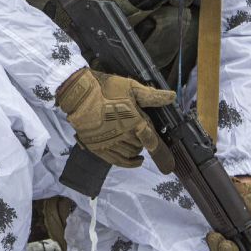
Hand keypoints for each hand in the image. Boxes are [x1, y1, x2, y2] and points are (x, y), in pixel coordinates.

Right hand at [55, 67, 174, 167]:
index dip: (160, 148)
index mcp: (133, 121)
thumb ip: (151, 96)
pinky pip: (117, 161)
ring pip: (130, 153)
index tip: (168, 157)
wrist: (79, 94)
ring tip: (137, 143)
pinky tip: (135, 161)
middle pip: (140, 146)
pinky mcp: (98, 147)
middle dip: (144, 140)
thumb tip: (172, 96)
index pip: (151, 140)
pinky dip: (128, 163)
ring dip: (136, 150)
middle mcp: (122, 136)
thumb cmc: (106, 89)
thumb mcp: (130, 87)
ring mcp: (109, 143)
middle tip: (141, 133)